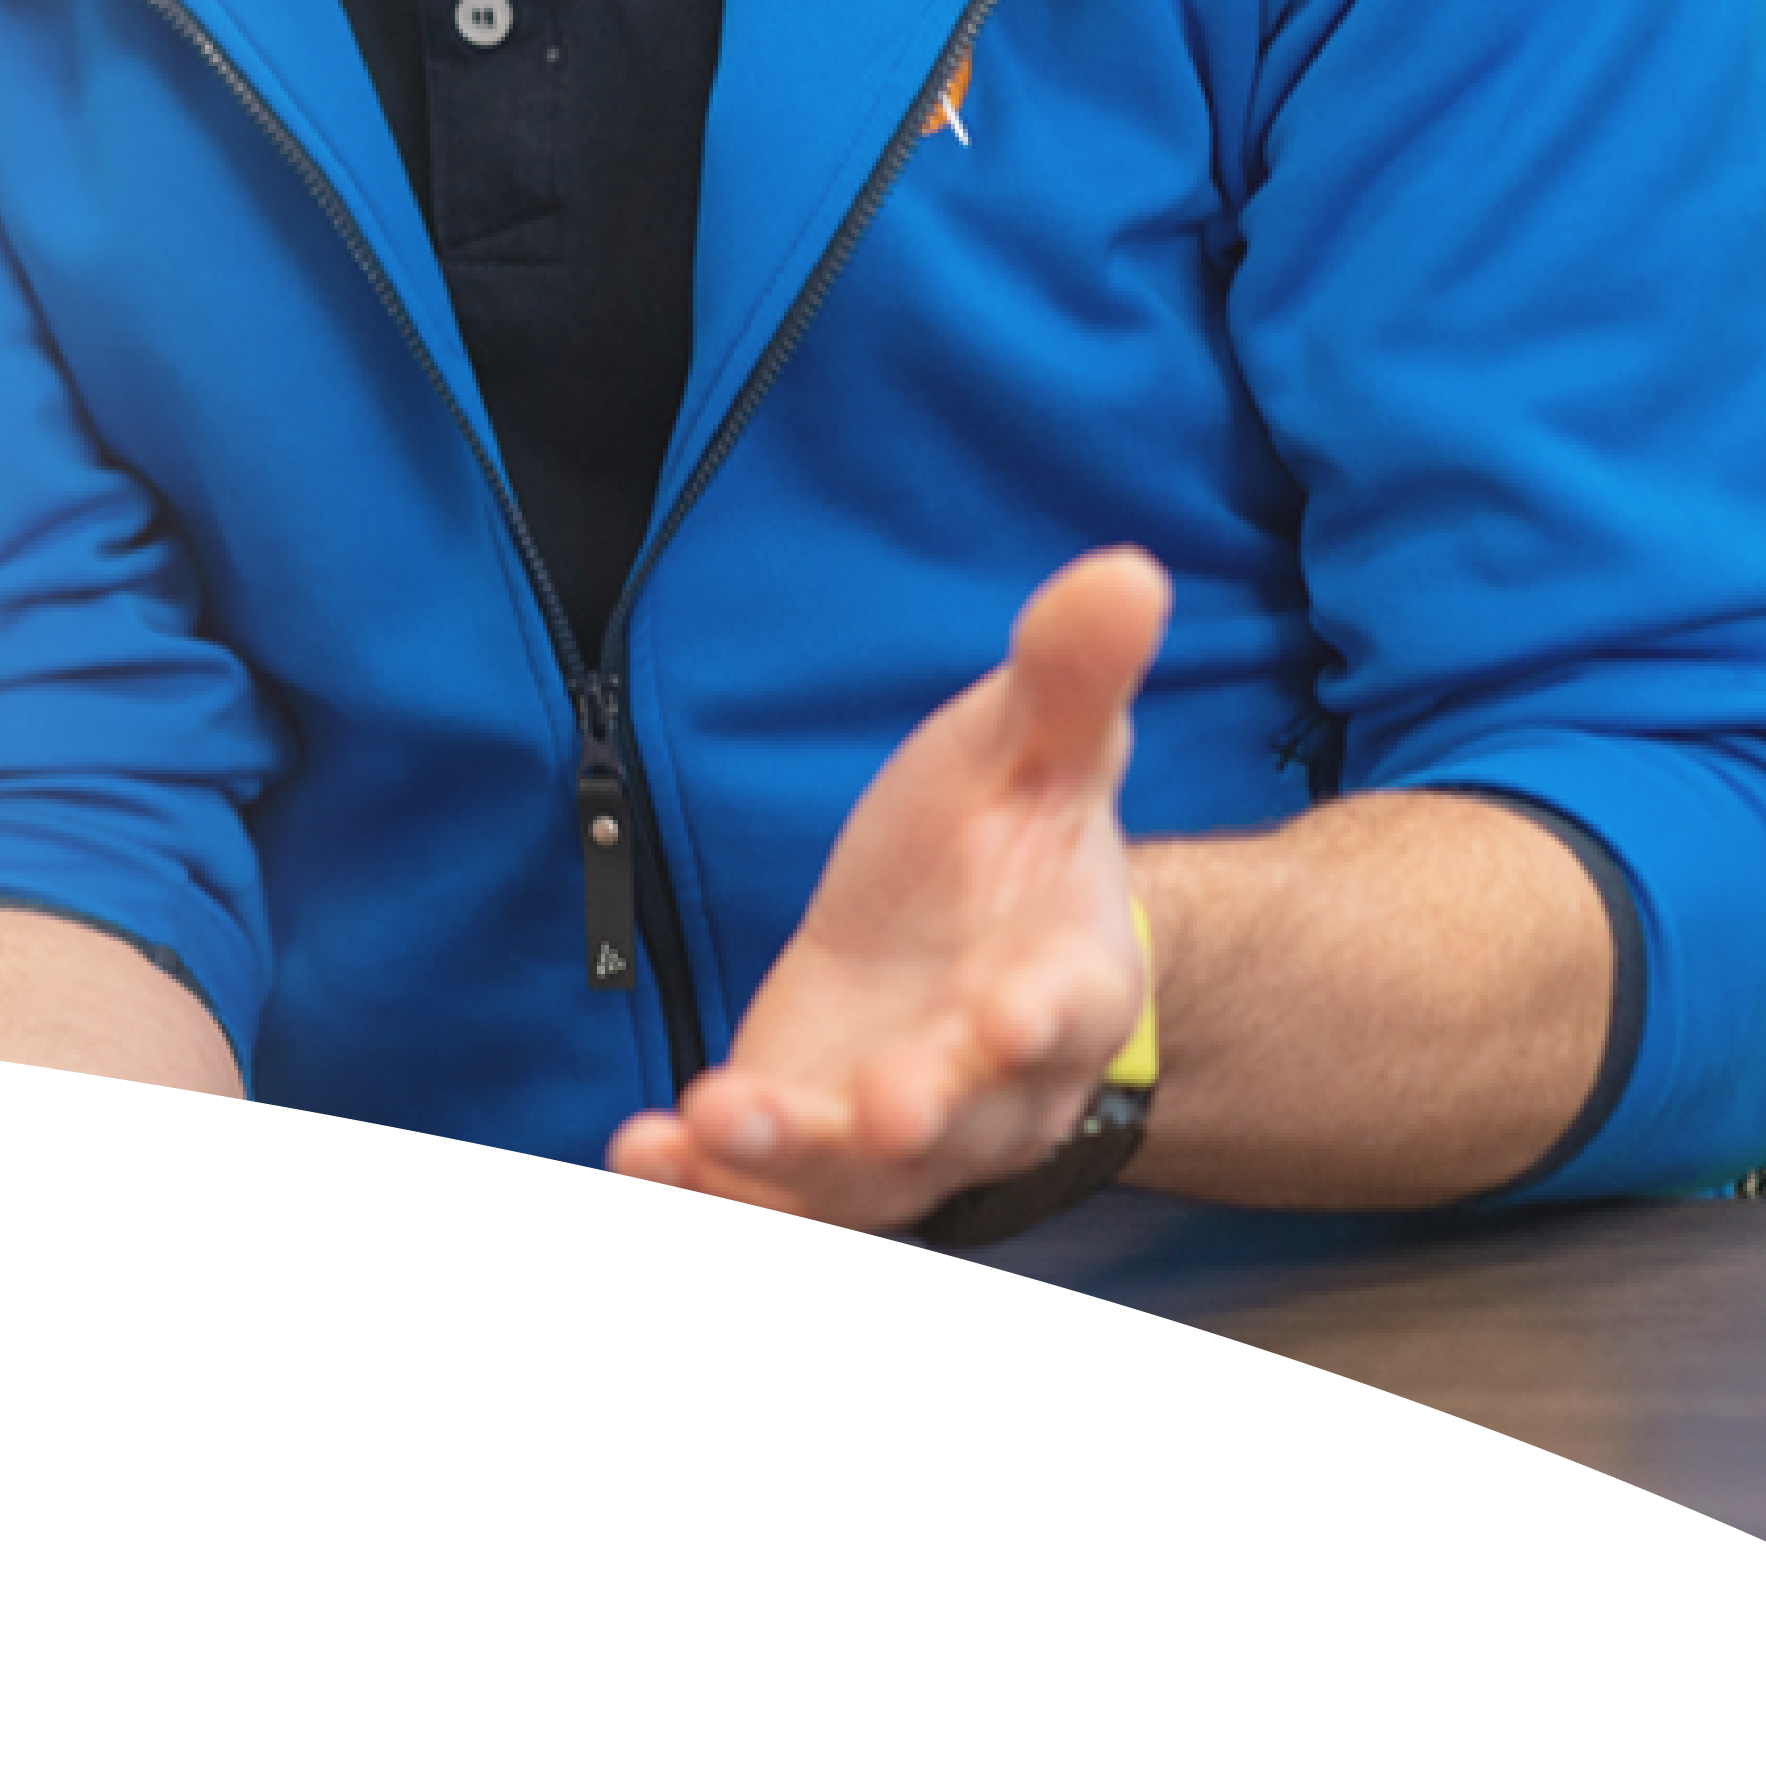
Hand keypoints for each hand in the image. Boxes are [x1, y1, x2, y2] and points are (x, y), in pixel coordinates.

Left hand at [609, 546, 1167, 1231]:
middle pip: (965, 1122)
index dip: (1044, 1016)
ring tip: (708, 1128)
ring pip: (857, 1177)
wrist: (950, 928)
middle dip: (919, 1119)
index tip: (1012, 1015)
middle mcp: (995, 1087)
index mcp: (1068, 983)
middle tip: (880, 1109)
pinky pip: (765, 1194)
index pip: (1071, 1007)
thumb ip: (1070, 676)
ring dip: (786, 1163)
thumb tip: (1126, 570)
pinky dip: (704, 1191)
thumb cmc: (1003, 842)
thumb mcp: (1030, 746)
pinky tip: (638, 1159)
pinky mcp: (812, 1155)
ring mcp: (901, 1136)